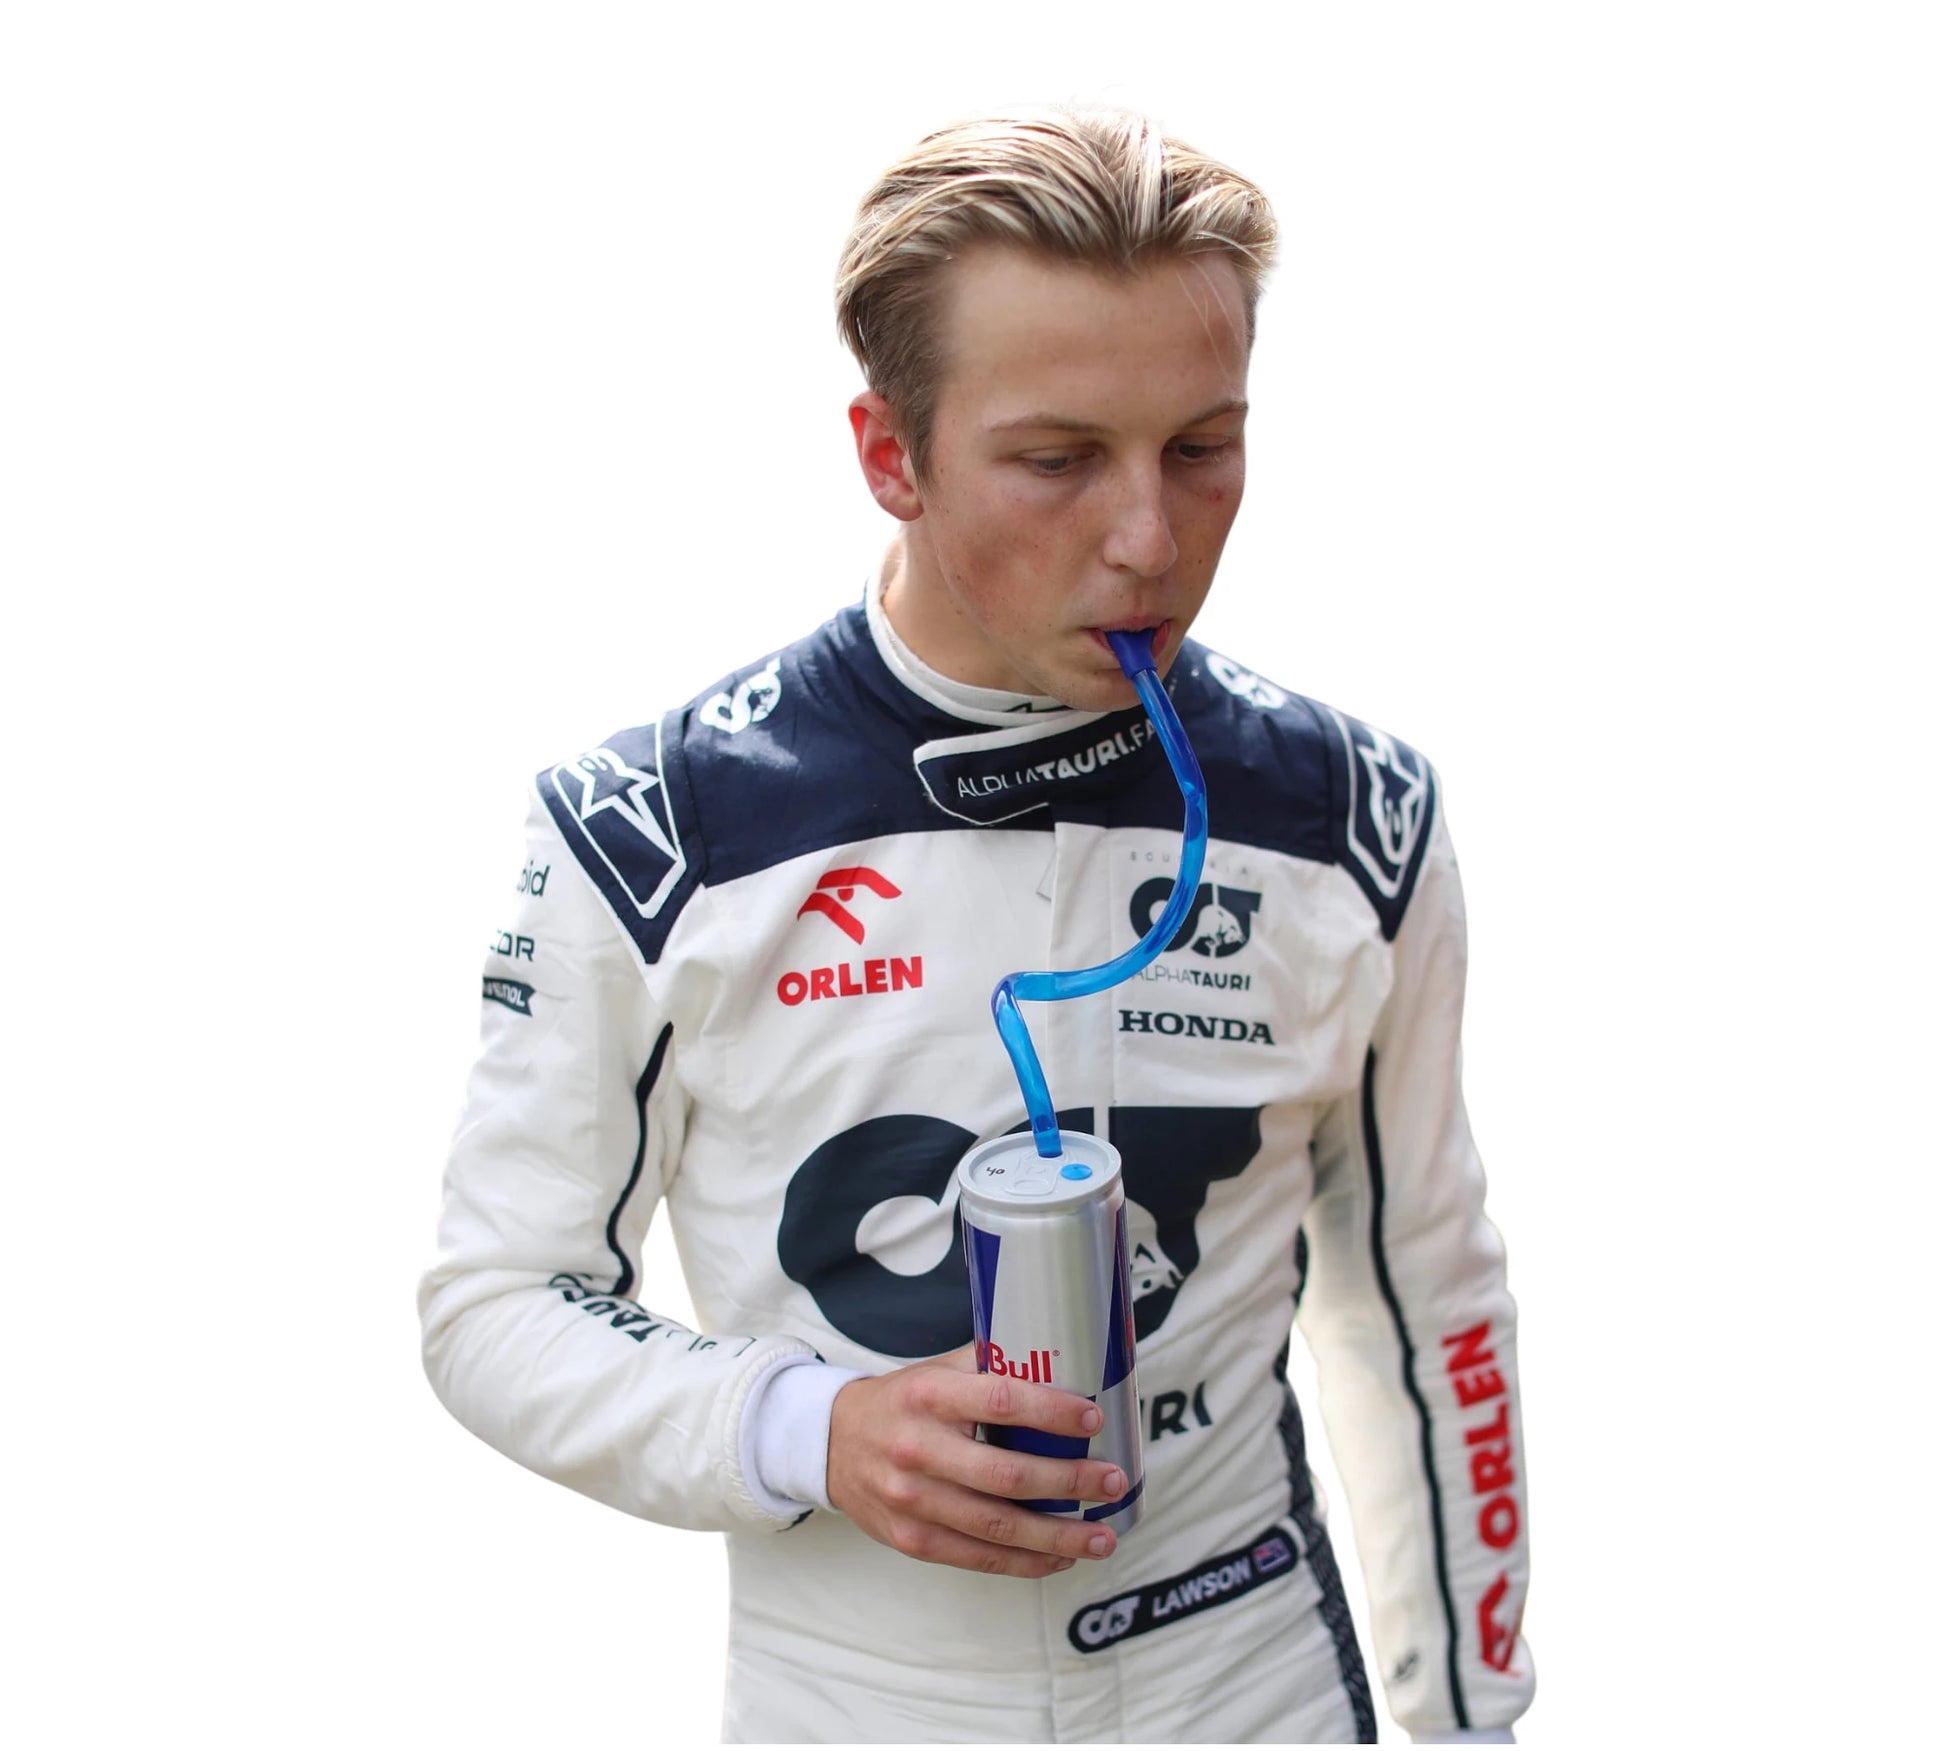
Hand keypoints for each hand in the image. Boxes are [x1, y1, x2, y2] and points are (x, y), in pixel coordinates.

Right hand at [826, 1343, 1126, 1577]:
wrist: (832, 1443)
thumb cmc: (903, 1403)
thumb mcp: (938, 1372)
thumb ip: (991, 1368)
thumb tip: (1066, 1361)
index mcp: (928, 1396)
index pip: (999, 1401)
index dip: (1050, 1412)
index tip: (1093, 1418)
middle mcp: (917, 1448)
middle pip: (1006, 1474)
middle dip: (1069, 1482)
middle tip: (1113, 1482)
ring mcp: (912, 1501)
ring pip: (997, 1526)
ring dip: (1058, 1535)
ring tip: (1102, 1536)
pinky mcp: (912, 1540)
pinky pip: (978, 1557)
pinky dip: (1026, 1561)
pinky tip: (1061, 1556)